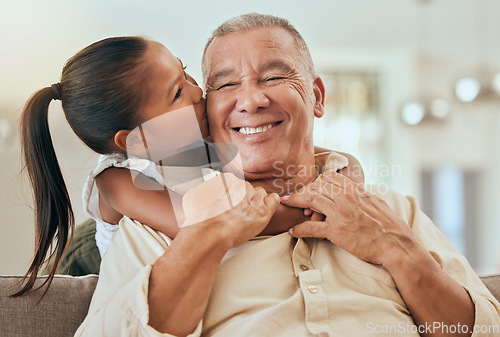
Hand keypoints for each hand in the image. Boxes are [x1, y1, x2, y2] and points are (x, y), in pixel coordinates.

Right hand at [182, 173, 279, 246]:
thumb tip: (204, 188)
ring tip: (247, 212)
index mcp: (227, 180)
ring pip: (260, 194)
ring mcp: (254, 199)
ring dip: (255, 201)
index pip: (233, 183)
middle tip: (235, 210)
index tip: (227, 200)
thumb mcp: (192, 196)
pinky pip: (273, 201)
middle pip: (247, 188)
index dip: (230, 193)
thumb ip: (202, 189)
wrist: (211, 232)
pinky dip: (271, 203)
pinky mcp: (263, 213)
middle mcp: (242, 186)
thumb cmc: (201, 217)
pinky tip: (266, 207)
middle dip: (242, 197)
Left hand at [281, 171, 416, 265]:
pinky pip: (310, 227)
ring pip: (310, 200)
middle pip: (316, 187)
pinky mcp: (336, 231)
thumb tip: (356, 190)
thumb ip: (362, 195)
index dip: (316, 183)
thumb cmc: (390, 226)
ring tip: (287, 205)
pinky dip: (299, 229)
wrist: (396, 244)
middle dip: (303, 191)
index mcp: (355, 190)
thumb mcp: (377, 202)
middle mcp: (345, 198)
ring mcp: (339, 213)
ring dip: (296, 202)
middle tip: (294, 197)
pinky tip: (293, 231)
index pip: (328, 178)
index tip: (310, 189)